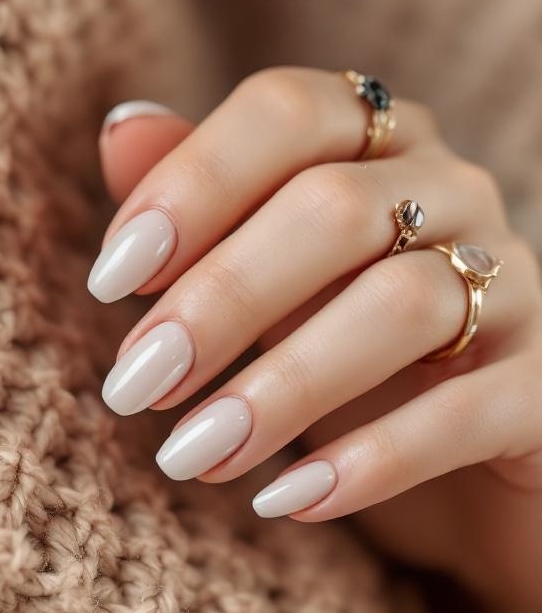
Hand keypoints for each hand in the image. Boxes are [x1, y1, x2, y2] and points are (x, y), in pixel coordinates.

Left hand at [90, 72, 541, 612]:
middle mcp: (453, 190)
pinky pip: (468, 410)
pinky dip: (373, 459)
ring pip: (402, 303)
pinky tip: (288, 501)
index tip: (112, 279)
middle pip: (334, 207)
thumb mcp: (262, 281)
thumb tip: (120, 129)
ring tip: (191, 455)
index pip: (286, 111)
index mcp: (378, 142)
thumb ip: (200, 204)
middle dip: (221, 297)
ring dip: (283, 386)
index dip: (191, 182)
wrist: (465, 465)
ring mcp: (513, 282)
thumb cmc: (344, 356)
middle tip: (135, 386)